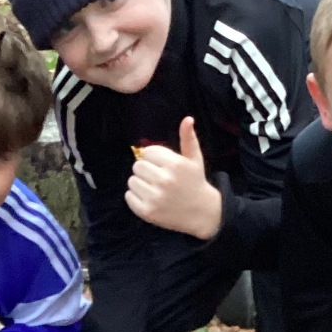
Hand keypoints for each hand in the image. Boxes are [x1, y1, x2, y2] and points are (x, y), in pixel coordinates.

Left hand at [127, 118, 222, 240]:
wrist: (202, 213)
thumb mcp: (195, 159)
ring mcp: (155, 197)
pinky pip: (129, 196)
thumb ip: (188, 138)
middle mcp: (164, 180)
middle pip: (138, 166)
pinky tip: (149, 198)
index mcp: (175, 165)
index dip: (152, 157)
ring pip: (132, 181)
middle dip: (146, 170)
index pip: (147, 152)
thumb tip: (188, 118)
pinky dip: (135, 197)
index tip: (161, 165)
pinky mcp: (147, 211)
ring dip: (140, 183)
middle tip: (157, 178)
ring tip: (154, 188)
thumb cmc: (195, 182)